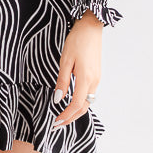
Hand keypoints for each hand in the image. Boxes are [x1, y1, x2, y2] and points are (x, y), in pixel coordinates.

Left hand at [51, 11, 101, 126]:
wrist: (91, 28)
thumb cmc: (77, 41)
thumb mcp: (65, 61)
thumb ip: (62, 81)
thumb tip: (58, 99)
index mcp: (86, 78)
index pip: (76, 104)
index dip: (66, 115)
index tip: (55, 121)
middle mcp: (94, 81)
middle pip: (84, 108)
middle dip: (70, 118)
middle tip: (57, 124)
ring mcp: (97, 79)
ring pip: (88, 102)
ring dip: (76, 112)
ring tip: (62, 116)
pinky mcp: (97, 75)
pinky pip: (89, 95)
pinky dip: (81, 103)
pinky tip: (72, 103)